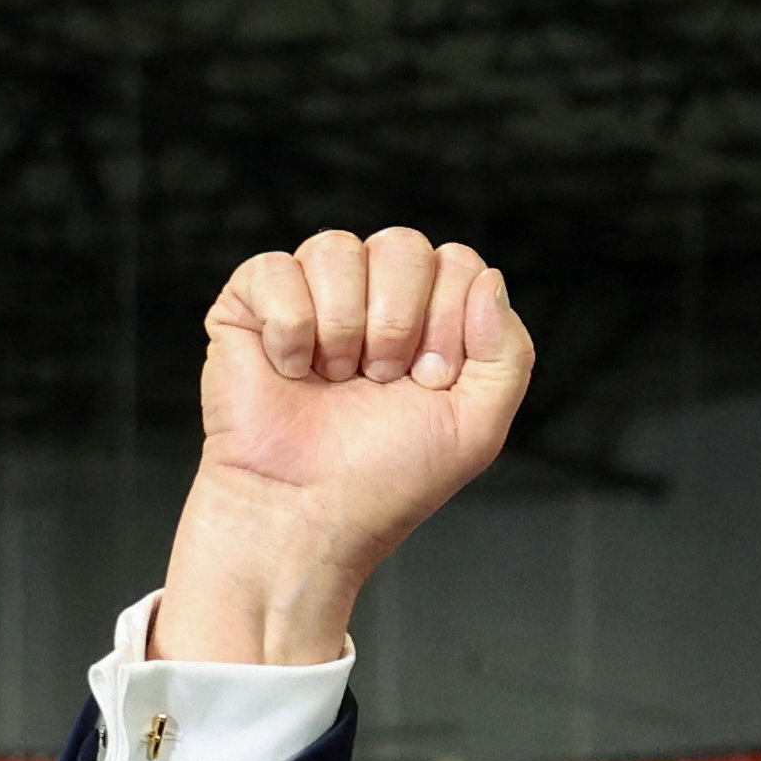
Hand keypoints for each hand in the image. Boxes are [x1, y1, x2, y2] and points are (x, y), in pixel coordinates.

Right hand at [162, 229, 535, 666]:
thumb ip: (508, 352)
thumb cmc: (386, 480)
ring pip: (338, 247)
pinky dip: (291, 330)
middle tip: (381, 381)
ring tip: (334, 380)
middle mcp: (371, 297)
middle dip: (398, 322)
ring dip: (344, 328)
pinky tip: (290, 371)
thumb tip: (487, 278)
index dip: (449, 321)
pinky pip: (278, 268)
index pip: (457, 264)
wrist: (306, 515)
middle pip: (403, 245)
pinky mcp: (251, 302)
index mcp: (428, 318)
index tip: (429, 381)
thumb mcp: (477, 426)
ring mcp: (311, 294)